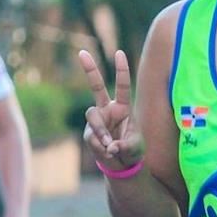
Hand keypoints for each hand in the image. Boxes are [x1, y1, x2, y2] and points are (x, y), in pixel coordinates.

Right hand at [78, 49, 142, 171]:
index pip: (122, 85)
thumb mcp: (135, 148)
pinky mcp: (88, 133)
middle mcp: (107, 110)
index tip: (119, 52)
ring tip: (110, 146)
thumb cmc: (132, 150)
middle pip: (96, 87)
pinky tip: (108, 152)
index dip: (121, 70)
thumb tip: (110, 146)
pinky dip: (101, 147)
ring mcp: (96, 120)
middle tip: (81, 52)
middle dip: (90, 69)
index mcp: (123, 107)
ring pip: (92, 117)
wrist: (121, 164)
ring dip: (101, 132)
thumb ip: (125, 146)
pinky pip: (92, 137)